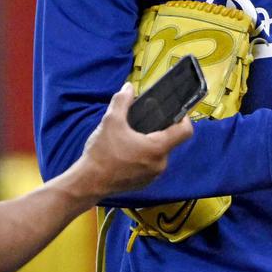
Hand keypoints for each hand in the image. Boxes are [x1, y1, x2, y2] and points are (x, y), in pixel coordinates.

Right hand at [71, 82, 193, 202]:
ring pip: (159, 153)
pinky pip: (150, 165)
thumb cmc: (101, 153)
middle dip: (159, 130)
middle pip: (170, 141)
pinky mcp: (144, 183)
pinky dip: (143, 157)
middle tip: (145, 123)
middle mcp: (160, 163)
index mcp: (158, 148)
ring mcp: (153, 176)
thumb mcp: (110, 121)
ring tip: (134, 137)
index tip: (175, 112)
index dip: (183, 118)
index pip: (185, 131)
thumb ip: (121, 101)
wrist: (86, 184)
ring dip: (150, 144)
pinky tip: (129, 152)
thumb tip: (128, 87)